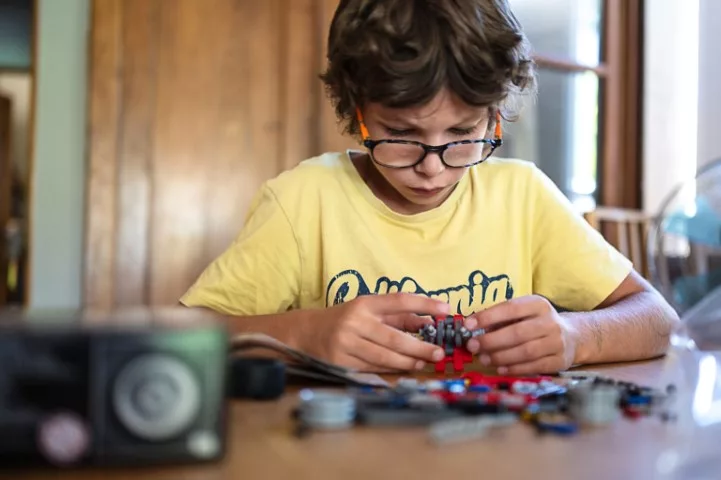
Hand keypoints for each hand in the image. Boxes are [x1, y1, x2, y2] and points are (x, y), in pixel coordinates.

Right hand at [305, 293, 449, 371]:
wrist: (307, 333)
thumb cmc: (346, 319)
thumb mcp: (368, 310)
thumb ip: (397, 316)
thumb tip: (430, 322)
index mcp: (365, 303)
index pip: (399, 300)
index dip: (424, 304)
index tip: (446, 309)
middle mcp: (355, 321)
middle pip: (395, 337)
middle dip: (421, 346)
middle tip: (440, 352)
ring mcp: (347, 343)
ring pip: (385, 356)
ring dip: (409, 361)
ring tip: (425, 361)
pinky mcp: (341, 362)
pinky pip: (373, 368)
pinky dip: (392, 368)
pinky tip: (405, 368)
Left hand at [464, 295, 579, 374]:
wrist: (573, 336)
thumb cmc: (538, 323)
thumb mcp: (524, 313)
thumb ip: (501, 319)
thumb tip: (473, 328)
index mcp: (539, 304)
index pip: (511, 308)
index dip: (488, 316)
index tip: (468, 324)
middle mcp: (550, 322)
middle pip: (518, 332)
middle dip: (491, 340)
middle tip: (473, 346)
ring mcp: (557, 342)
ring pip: (525, 352)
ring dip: (500, 356)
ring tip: (483, 359)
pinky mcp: (559, 361)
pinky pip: (534, 366)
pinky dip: (514, 368)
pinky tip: (500, 368)